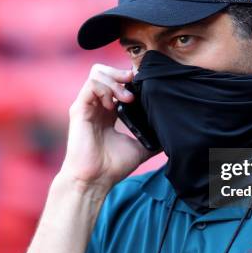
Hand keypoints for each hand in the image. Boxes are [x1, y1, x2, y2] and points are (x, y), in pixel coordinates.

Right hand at [59, 63, 156, 192]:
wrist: (95, 180)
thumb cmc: (113, 167)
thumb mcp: (140, 147)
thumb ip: (152, 136)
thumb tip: (172, 132)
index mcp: (109, 112)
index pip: (117, 83)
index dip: (131, 79)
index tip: (145, 84)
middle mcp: (97, 106)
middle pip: (106, 72)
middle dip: (123, 73)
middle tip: (136, 84)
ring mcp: (87, 106)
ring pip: (97, 73)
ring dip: (116, 81)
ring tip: (127, 97)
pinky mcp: (79, 109)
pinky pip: (92, 85)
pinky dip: (106, 88)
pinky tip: (114, 103)